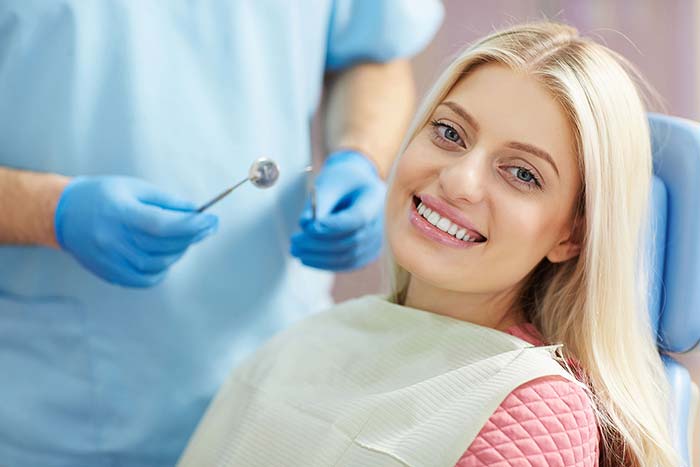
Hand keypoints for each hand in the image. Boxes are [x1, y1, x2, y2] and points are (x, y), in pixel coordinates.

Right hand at [55, 176, 217, 286]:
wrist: (63, 214)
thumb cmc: (103, 196)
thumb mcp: (135, 188)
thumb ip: (167, 202)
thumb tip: (196, 212)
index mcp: (121, 213)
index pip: (164, 225)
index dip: (192, 225)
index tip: (212, 220)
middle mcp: (114, 239)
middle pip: (164, 246)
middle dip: (192, 236)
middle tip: (205, 227)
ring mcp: (111, 259)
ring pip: (159, 264)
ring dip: (179, 252)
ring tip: (183, 238)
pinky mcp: (110, 273)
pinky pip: (146, 279)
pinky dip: (163, 269)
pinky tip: (166, 256)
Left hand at [291, 150, 385, 270]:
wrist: (357, 186)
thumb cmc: (341, 180)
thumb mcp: (329, 183)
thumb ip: (318, 204)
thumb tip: (306, 226)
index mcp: (375, 199)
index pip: (358, 219)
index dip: (333, 227)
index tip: (308, 228)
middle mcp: (381, 223)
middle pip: (351, 241)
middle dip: (319, 244)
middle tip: (294, 241)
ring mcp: (376, 241)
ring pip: (348, 256)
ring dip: (319, 257)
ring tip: (296, 250)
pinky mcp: (368, 253)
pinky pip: (347, 263)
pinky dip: (326, 264)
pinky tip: (307, 258)